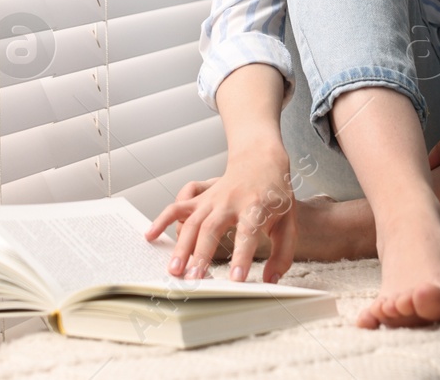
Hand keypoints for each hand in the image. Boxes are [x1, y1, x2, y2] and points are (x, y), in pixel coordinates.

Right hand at [144, 148, 297, 283]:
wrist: (260, 159)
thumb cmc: (275, 194)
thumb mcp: (289, 221)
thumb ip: (282, 253)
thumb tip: (270, 281)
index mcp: (256, 207)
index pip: (248, 232)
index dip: (241, 255)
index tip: (236, 279)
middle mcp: (230, 201)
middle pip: (212, 228)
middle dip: (202, 255)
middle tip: (195, 280)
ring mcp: (212, 198)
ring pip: (192, 222)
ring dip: (181, 246)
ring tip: (175, 270)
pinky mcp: (200, 197)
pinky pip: (177, 207)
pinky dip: (162, 220)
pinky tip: (151, 236)